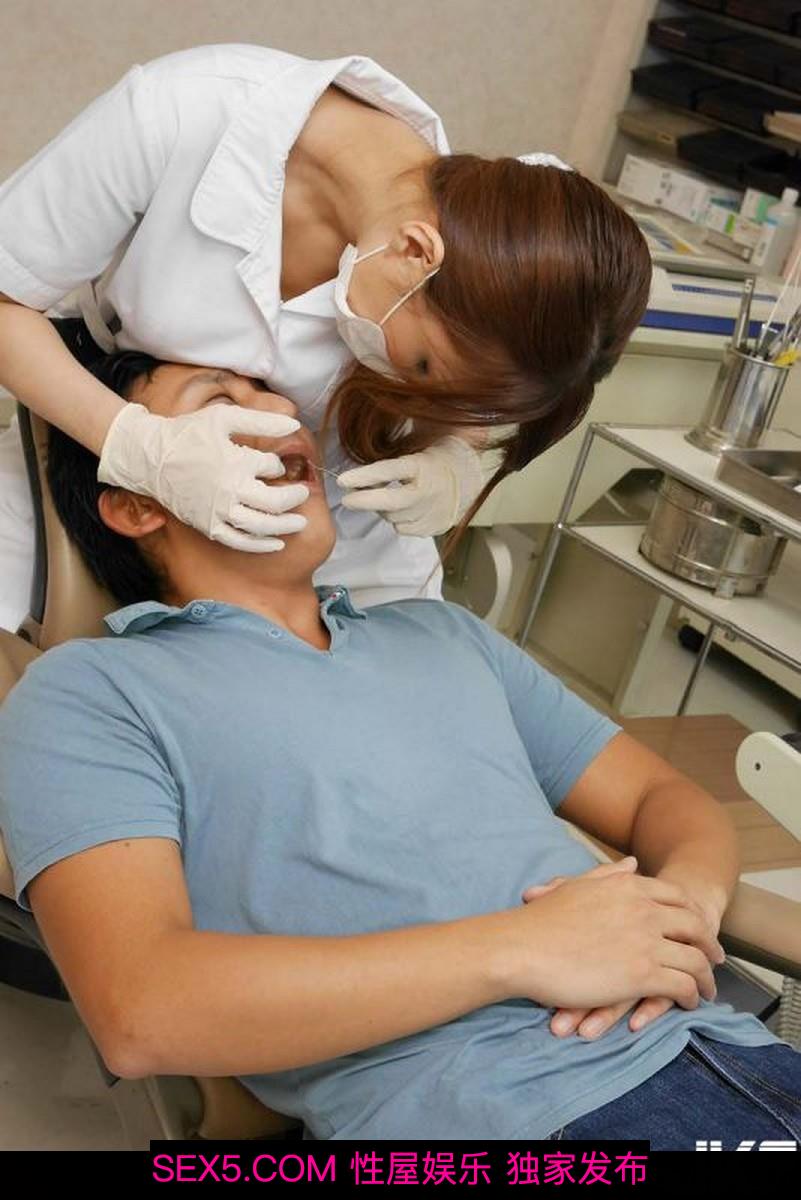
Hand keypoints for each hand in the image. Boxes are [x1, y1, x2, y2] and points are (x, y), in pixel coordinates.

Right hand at [98, 402, 309, 551]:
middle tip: (303, 494)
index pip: (271, 467)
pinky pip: (239, 541)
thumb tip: (294, 423)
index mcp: (236, 462)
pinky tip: (276, 543)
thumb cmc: (188, 434)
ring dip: (284, 526)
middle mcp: (229, 490)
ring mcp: (218, 512)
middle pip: (274, 503)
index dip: (277, 465)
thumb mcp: (224, 418)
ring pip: (260, 526)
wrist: (149, 458)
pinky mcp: (208, 526)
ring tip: (300, 523)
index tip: (275, 464)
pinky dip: (260, 544)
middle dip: (294, 499)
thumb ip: (262, 420)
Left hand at [337, 436, 484, 535]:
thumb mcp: (423, 438)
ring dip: (382, 508)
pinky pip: (403, 528)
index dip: (365, 476)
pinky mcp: (432, 528)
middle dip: (364, 501)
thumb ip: (398, 436)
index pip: (390, 471)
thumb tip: (370, 422)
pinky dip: (397, 519)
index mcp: (423, 465)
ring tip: (385, 494)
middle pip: (390, 503)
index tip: (342, 480)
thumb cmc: (438, 455)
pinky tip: (402, 507)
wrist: (469, 479)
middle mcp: (427, 491)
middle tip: (346, 499)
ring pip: (393, 517)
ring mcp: (430, 513)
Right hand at [522, 862, 726, 1038]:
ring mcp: (645, 941)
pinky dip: (691, 995)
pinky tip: (688, 1003)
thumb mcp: (577, 886)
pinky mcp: (642, 974)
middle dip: (709, 944)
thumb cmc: (540, 919)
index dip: (692, 915)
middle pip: (694, 926)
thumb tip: (633, 863)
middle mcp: (644, 910)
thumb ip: (609, 874)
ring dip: (706, 976)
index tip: (698, 929)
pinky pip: (682, 985)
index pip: (677, 898)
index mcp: (628, 886)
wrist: (520, 948)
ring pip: (695, 959)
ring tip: (707, 989)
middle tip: (716, 960)